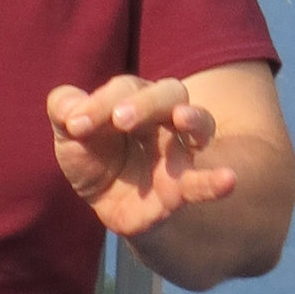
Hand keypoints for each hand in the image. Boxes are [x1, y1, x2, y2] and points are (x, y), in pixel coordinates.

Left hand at [47, 74, 236, 241]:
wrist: (109, 204)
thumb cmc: (93, 157)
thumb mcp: (70, 134)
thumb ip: (64, 111)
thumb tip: (71, 111)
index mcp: (133, 99)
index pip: (124, 89)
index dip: (99, 104)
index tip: (75, 126)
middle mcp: (162, 118)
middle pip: (169, 93)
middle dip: (145, 103)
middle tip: (120, 120)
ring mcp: (179, 150)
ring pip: (199, 123)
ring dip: (193, 118)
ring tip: (183, 119)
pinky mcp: (184, 186)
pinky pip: (205, 180)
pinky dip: (217, 180)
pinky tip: (230, 180)